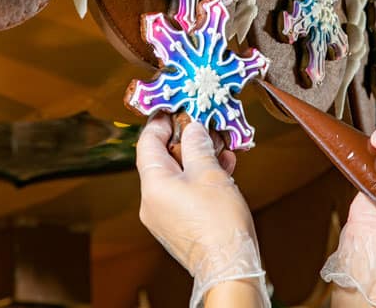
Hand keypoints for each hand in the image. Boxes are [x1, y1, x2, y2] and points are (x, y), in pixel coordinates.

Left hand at [136, 114, 268, 307]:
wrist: (229, 265)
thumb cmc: (218, 222)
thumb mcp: (209, 172)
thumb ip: (198, 145)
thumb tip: (193, 129)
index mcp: (153, 185)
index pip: (147, 144)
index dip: (160, 123)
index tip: (173, 109)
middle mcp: (152, 201)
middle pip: (163, 160)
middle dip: (187, 141)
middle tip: (204, 127)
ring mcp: (164, 216)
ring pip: (178, 177)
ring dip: (199, 160)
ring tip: (221, 149)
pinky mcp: (179, 226)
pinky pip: (186, 193)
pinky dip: (201, 180)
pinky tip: (223, 171)